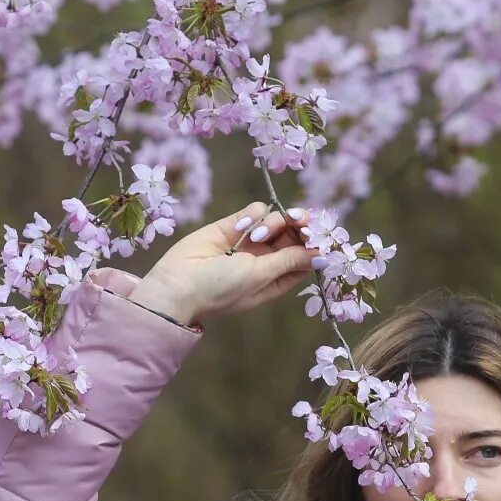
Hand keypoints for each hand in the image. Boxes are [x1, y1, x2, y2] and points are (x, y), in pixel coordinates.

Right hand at [129, 202, 317, 326]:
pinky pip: (254, 212)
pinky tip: (239, 227)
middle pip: (294, 236)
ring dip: (272, 223)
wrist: (177, 284)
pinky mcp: (232, 226)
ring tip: (255, 235)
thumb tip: (323, 256)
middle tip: (298, 219)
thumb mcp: (260, 277)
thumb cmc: (220, 289)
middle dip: (298, 226)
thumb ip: (290, 261)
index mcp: (276, 279)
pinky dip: (252, 214)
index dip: (314, 243)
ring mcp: (248, 242)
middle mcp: (265, 260)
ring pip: (276, 221)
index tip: (317, 232)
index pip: (305, 258)